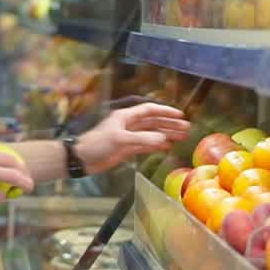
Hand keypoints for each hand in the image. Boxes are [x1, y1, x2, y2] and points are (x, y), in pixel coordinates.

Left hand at [76, 103, 190, 175]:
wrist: (82, 159)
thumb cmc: (98, 144)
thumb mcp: (120, 139)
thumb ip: (142, 139)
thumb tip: (163, 139)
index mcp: (126, 116)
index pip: (149, 110)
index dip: (165, 111)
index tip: (180, 115)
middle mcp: (129, 124)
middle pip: (153, 122)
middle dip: (169, 124)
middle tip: (186, 128)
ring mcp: (129, 137)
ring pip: (152, 133)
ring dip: (166, 134)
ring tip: (182, 137)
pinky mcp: (127, 149)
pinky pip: (146, 145)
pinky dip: (157, 145)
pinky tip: (168, 146)